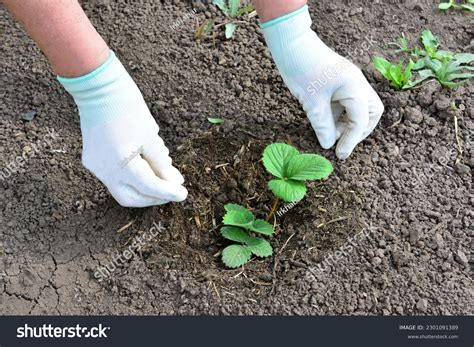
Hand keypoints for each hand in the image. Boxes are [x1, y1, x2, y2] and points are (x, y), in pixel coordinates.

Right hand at [59, 51, 187, 206]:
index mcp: (121, 163)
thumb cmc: (128, 107)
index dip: (168, 192)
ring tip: (162, 178)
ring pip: (122, 190)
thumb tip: (174, 182)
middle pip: (132, 198)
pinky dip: (132, 178)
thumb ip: (162, 163)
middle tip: (172, 191)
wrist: (98, 87)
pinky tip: (146, 168)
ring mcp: (96, 166)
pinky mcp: (92, 160)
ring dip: (143, 189)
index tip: (183, 193)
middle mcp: (104, 170)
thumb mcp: (151, 136)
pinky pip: (114, 177)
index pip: (149, 187)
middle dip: (154, 198)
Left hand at [261, 5, 383, 158]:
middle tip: (343, 145)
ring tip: (330, 136)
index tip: (339, 155)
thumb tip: (329, 146)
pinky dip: (339, 117)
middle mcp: (357, 84)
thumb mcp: (312, 103)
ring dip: (348, 125)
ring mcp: (350, 83)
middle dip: (359, 131)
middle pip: (371, 113)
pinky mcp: (339, 84)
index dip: (351, 140)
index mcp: (355, 87)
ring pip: (359, 110)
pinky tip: (325, 125)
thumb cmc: (302, 70)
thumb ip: (323, 126)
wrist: (291, 46)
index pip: (361, 120)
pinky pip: (346, 104)